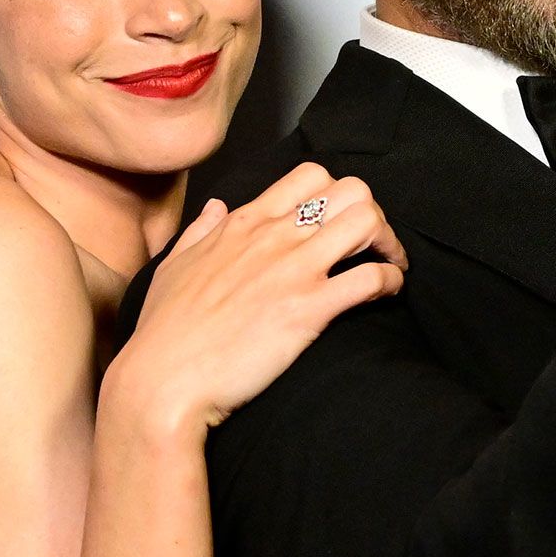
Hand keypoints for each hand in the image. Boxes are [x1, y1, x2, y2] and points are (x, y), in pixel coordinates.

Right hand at [109, 164, 406, 437]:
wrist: (165, 380)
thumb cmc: (165, 332)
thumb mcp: (174, 267)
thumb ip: (200, 231)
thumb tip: (216, 207)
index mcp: (243, 223)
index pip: (309, 176)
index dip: (335, 194)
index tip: (338, 223)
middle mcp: (273, 237)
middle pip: (350, 190)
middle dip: (372, 212)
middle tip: (372, 245)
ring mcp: (293, 270)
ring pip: (367, 222)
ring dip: (388, 242)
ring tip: (388, 265)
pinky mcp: (309, 309)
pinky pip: (371, 278)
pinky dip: (390, 281)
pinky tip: (387, 294)